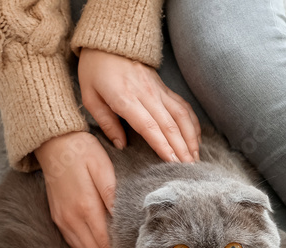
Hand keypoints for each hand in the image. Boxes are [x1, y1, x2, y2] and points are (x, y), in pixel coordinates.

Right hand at [34, 131, 116, 247]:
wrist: (52, 143)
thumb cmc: (82, 151)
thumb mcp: (103, 168)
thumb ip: (113, 195)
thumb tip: (124, 218)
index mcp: (85, 208)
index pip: (105, 244)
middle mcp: (71, 219)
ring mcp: (62, 220)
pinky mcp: (58, 217)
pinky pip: (74, 243)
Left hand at [78, 48, 200, 163]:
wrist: (110, 39)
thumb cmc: (95, 70)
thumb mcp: (90, 97)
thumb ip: (106, 122)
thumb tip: (121, 145)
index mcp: (125, 98)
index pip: (148, 126)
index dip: (162, 145)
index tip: (172, 162)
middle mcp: (146, 94)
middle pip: (169, 125)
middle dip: (181, 149)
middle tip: (189, 169)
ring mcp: (159, 90)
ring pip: (181, 116)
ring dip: (190, 138)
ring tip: (195, 158)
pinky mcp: (165, 88)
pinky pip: (183, 107)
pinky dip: (192, 124)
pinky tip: (195, 139)